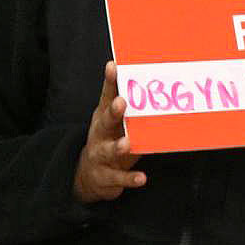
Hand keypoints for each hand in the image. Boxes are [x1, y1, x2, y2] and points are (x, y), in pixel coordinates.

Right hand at [73, 62, 143, 202]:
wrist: (88, 176)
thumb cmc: (110, 140)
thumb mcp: (116, 123)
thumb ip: (131, 107)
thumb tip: (156, 81)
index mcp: (103, 117)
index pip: (106, 97)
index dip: (110, 82)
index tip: (114, 66)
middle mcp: (100, 134)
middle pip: (105, 121)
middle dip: (113, 112)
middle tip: (121, 103)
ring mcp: (101, 155)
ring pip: (108, 150)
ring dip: (118, 147)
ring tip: (126, 143)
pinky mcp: (106, 176)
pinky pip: (119, 178)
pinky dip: (130, 178)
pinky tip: (142, 178)